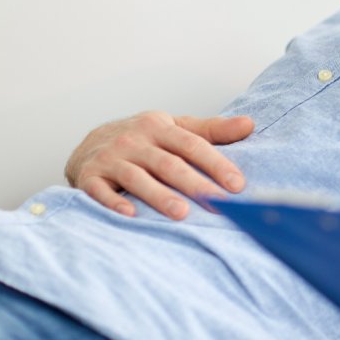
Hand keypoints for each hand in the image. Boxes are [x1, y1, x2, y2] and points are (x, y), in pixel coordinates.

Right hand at [65, 112, 253, 219]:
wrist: (89, 144)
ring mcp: (110, 159)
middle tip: (218, 204)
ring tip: (182, 213)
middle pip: (169, 164)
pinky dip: (114, 203)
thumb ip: (212, 130)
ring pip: (138, 179)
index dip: (216, 164)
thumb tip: (249, 124)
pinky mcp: (89, 176)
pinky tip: (131, 215)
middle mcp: (134, 140)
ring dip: (159, 196)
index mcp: (159, 127)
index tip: (237, 185)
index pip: (193, 145)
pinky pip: (101, 191)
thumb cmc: (143, 139)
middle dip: (195, 185)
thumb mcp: (175, 128)